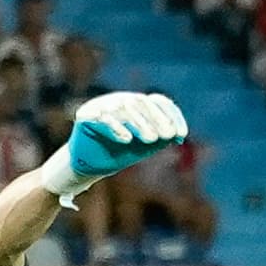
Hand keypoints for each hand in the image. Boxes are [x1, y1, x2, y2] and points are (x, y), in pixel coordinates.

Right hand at [60, 89, 189, 186]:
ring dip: (140, 122)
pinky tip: (127, 139)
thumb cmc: (120, 152)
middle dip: (157, 119)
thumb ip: (160, 137)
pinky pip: (101, 117)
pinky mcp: (85, 115)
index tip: (180, 134)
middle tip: (166, 136)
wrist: (91, 165)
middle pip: (141, 102)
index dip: (172, 115)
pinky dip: (116, 128)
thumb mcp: (145, 146)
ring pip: (123, 106)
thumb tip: (178, 134)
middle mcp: (120, 100)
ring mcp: (102, 105)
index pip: (159, 101)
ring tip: (151, 139)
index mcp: (137, 105)